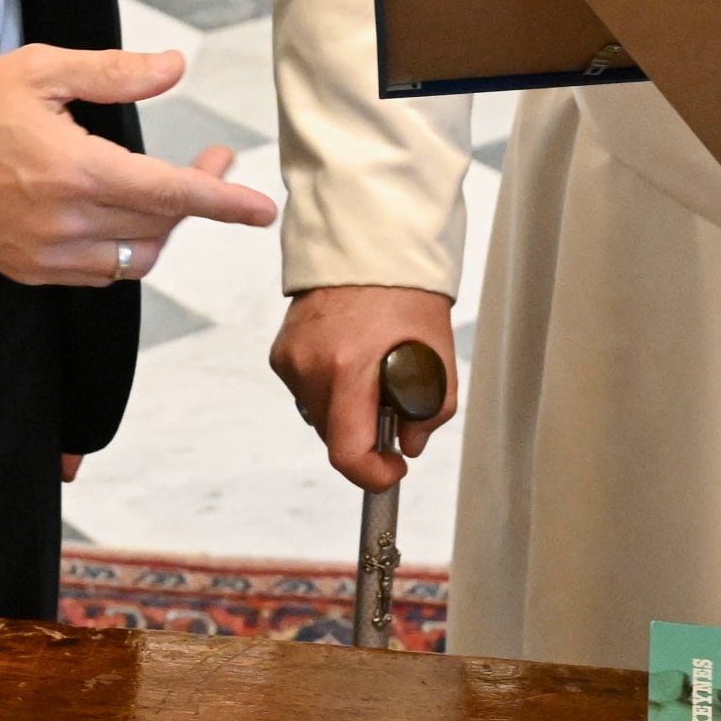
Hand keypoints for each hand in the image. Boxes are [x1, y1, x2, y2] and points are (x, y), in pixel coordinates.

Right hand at [0, 45, 275, 283]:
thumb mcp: (38, 71)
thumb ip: (112, 72)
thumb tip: (173, 68)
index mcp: (73, 172)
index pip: (168, 194)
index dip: (221, 200)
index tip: (261, 209)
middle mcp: (65, 223)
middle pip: (159, 226)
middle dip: (197, 196)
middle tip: (209, 159)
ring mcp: (47, 255)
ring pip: (135, 259)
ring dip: (162, 228)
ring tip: (167, 189)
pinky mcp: (30, 271)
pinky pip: (100, 274)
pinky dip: (125, 250)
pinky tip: (122, 216)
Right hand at [271, 283, 458, 492]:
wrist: (369, 246)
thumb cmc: (406, 294)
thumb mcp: (439, 355)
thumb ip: (431, 411)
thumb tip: (408, 444)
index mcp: (350, 367)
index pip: (348, 452)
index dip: (373, 474)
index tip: (392, 468)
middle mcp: (313, 365)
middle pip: (334, 436)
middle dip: (365, 434)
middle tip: (391, 406)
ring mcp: (292, 358)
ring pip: (319, 415)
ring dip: (345, 411)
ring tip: (369, 374)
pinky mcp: (281, 351)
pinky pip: (305, 391)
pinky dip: (328, 388)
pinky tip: (348, 359)